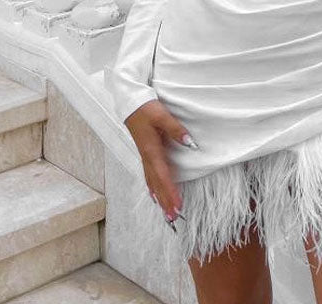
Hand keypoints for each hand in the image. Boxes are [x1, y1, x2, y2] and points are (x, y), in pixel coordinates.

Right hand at [124, 99, 198, 224]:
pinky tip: (154, 195)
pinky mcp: (145, 153)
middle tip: (173, 218)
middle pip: (157, 184)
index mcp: (151, 150)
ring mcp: (145, 156)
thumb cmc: (146, 109)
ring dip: (160, 197)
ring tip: (166, 213)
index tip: (177, 206)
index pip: (163, 176)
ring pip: (152, 182)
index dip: (170, 192)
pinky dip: (153, 187)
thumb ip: (176, 130)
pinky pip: (149, 175)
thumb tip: (191, 143)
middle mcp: (147, 157)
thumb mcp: (162, 116)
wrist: (130, 104)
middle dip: (165, 201)